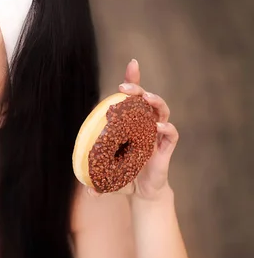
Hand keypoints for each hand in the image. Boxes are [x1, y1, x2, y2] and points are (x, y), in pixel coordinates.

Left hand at [87, 59, 177, 200]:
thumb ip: (96, 180)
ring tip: (146, 98)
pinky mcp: (166, 147)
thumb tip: (86, 191)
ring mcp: (157, 135)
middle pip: (146, 99)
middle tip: (126, 87)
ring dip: (155, 101)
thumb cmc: (123, 177)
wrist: (142, 193)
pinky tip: (158, 126)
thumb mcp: (107, 176)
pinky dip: (166, 127)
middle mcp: (145, 125)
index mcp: (130, 124)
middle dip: (138, 87)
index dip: (133, 79)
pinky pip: (171, 133)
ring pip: (161, 110)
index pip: (132, 98)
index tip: (132, 64)